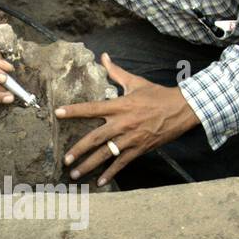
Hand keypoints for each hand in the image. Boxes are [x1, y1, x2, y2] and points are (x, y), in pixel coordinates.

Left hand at [54, 53, 200, 186]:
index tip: (58, 113)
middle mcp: (122, 123)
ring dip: (89, 165)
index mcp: (120, 105)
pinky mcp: (139, 149)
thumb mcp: (135, 82)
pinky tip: (99, 182)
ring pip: (106, 154)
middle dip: (78, 149)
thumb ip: (116, 72)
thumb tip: (104, 57)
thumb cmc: (157, 95)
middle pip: (95, 138)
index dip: (74, 110)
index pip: (92, 108)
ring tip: (75, 174)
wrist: (181, 109)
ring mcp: (131, 138)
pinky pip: (122, 163)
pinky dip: (111, 173)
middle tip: (65, 160)